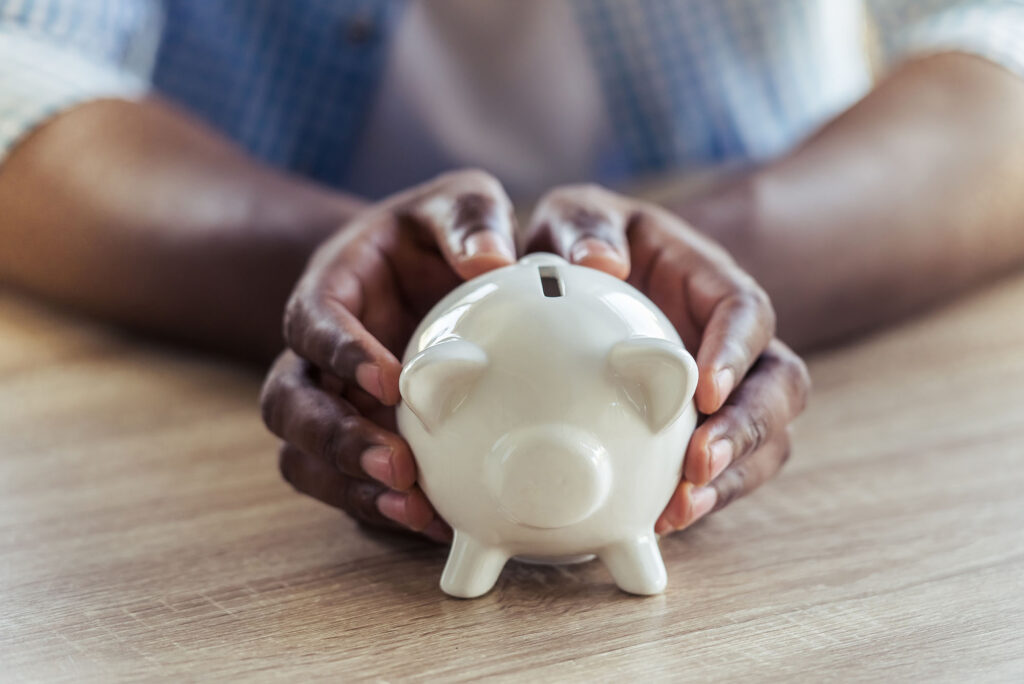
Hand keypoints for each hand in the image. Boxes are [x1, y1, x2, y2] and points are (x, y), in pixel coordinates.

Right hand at [260, 170, 516, 541]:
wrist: (428, 272)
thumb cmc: (438, 234)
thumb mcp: (456, 202)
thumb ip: (469, 216)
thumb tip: (492, 260)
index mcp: (332, 290)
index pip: (310, 321)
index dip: (339, 352)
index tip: (388, 380)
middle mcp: (317, 355)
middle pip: (289, 403)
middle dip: (336, 439)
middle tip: (398, 464)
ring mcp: (332, 403)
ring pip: (304, 456)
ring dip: (350, 487)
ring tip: (415, 508)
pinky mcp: (356, 439)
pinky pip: (346, 485)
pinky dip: (380, 509)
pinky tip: (435, 523)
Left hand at [524, 185, 810, 533]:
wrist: (581, 278)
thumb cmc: (584, 242)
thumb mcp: (579, 216)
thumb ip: (585, 226)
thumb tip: (600, 262)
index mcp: (711, 284)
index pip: (748, 312)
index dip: (736, 351)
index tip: (704, 388)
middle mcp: (732, 343)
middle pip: (779, 387)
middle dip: (747, 430)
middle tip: (699, 463)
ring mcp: (726, 392)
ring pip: (765, 439)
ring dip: (730, 478)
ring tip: (681, 507)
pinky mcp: (701, 431)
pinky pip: (723, 471)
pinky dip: (701, 498)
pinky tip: (662, 519)